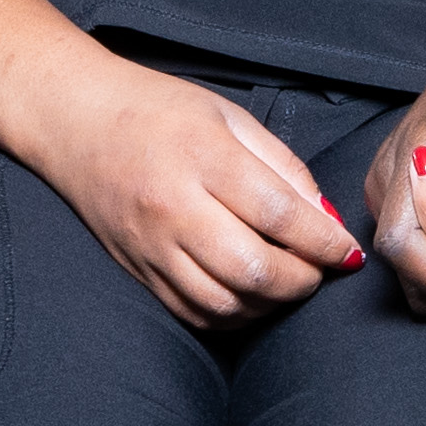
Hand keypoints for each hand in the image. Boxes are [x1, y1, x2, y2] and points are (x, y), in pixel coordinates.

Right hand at [30, 48, 364, 326]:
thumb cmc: (159, 111)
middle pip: (254, 269)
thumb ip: (283, 166)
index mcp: (204, 156)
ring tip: (290, 283)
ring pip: (225, 301)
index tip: (348, 252)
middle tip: (322, 270)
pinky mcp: (138, 271)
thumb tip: (325, 218)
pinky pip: (193, 313)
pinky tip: (251, 296)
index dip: (324, 241)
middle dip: (303, 280)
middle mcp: (175, 207)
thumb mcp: (230, 117)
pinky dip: (233, 315)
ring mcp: (152, 246)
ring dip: (270, 303)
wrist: (77, 123)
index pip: (280, 214)